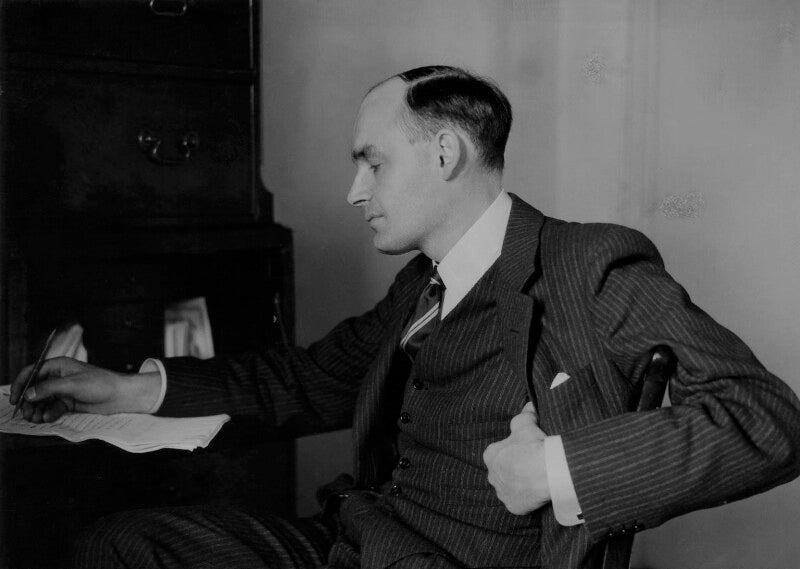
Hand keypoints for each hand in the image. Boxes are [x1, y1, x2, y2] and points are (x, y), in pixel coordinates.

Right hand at [9, 357, 161, 422]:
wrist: (120, 396)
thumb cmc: (100, 384)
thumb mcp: (72, 384)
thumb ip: (48, 389)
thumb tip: (28, 394)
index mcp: (59, 366)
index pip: (32, 372)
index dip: (21, 384)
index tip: (14, 398)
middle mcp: (59, 377)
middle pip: (35, 388)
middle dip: (28, 401)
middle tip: (25, 413)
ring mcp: (64, 390)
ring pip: (42, 400)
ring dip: (36, 409)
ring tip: (35, 418)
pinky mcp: (69, 402)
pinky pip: (52, 407)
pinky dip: (48, 413)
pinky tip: (47, 418)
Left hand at [483, 401, 549, 514]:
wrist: (547, 471)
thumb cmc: (532, 445)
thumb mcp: (525, 423)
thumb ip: (524, 414)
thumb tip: (529, 406)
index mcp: (491, 455)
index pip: (498, 452)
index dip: (513, 450)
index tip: (526, 450)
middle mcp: (492, 476)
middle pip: (502, 471)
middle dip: (514, 468)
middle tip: (532, 464)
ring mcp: (502, 493)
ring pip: (509, 487)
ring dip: (519, 484)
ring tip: (536, 479)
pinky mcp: (513, 507)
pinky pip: (518, 502)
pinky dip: (526, 498)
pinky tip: (536, 492)